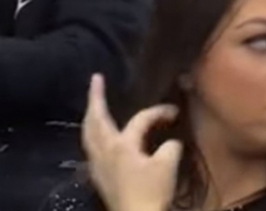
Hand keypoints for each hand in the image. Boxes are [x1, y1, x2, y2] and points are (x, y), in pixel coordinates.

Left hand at [82, 74, 183, 210]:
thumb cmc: (152, 191)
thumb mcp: (168, 164)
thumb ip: (169, 146)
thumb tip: (170, 142)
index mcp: (122, 145)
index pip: (140, 119)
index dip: (158, 112)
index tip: (174, 112)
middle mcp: (104, 150)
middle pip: (95, 119)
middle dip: (94, 98)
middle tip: (95, 79)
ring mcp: (97, 163)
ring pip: (88, 133)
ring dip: (91, 115)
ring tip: (93, 103)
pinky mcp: (97, 174)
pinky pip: (90, 145)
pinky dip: (92, 132)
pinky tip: (97, 134)